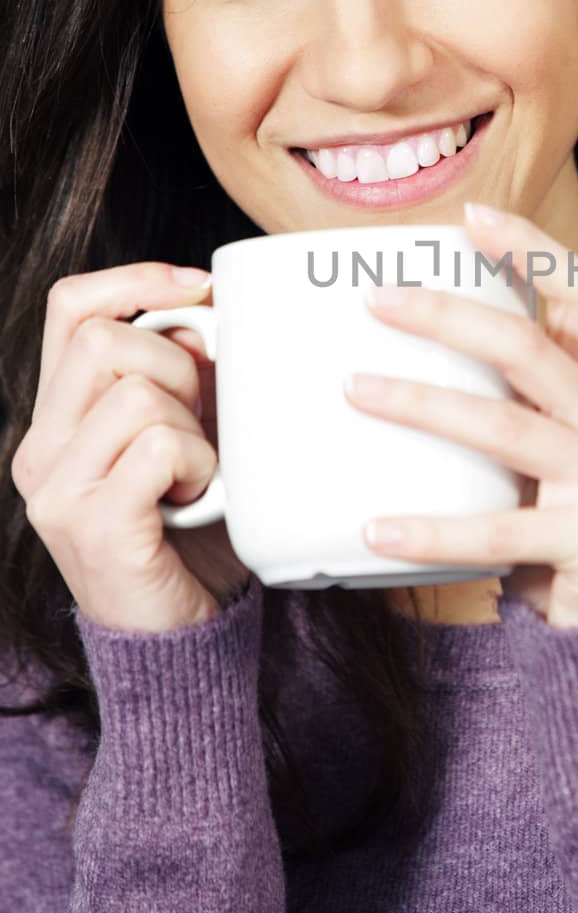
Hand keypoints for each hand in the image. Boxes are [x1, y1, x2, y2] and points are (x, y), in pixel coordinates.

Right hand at [11, 262, 250, 633]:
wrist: (183, 633)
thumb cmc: (192, 529)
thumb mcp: (187, 434)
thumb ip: (181, 377)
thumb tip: (200, 314)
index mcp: (57, 418)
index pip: (69, 307)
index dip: (135, 278)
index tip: (199, 286)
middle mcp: (39, 449)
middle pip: (104, 339)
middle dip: (178, 364)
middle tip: (202, 421)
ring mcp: (57, 490)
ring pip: (139, 393)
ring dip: (196, 427)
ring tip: (198, 472)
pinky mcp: (93, 526)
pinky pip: (159, 447)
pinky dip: (200, 463)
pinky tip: (199, 496)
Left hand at [342, 204, 577, 629]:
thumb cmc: (555, 542)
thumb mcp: (535, 464)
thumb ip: (495, 417)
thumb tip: (382, 371)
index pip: (577, 297)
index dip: (527, 249)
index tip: (469, 215)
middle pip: (529, 346)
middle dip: (448, 314)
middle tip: (373, 299)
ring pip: (508, 426)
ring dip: (423, 404)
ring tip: (354, 390)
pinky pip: (499, 531)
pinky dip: (432, 531)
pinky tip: (375, 530)